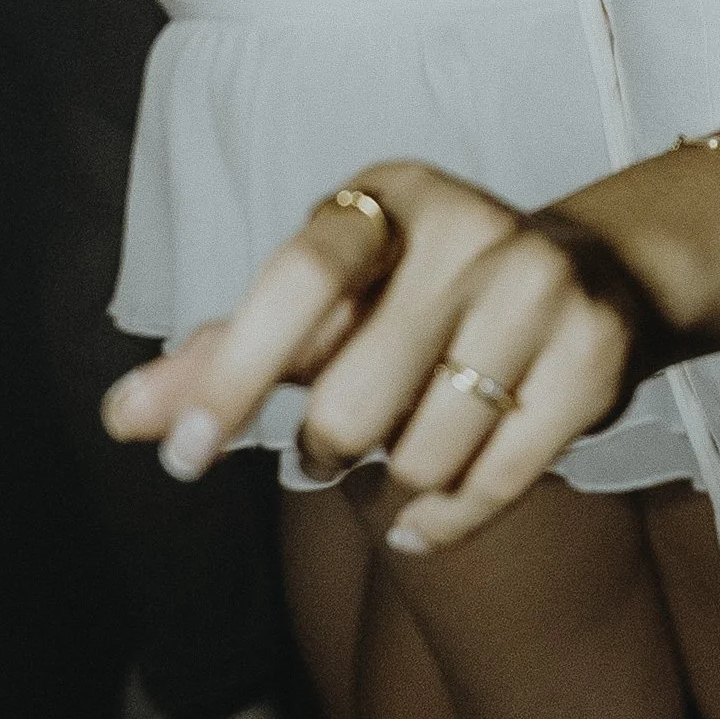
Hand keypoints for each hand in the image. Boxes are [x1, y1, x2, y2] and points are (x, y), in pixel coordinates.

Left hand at [102, 162, 653, 556]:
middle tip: (331, 447)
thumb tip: (124, 417)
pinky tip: (426, 519)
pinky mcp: (594, 352)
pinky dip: (444, 522)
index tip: (185, 454)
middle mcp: (470, 226)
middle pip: (356, 399)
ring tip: (408, 446)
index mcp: (390, 196)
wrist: (593, 275)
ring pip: (424, 454)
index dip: (235, 368)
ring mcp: (540, 285)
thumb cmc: (422, 297)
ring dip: (395, 484)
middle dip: (327, 449)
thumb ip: (228, 355)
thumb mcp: (331, 303)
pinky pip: (496, 482)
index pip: (300, 276)